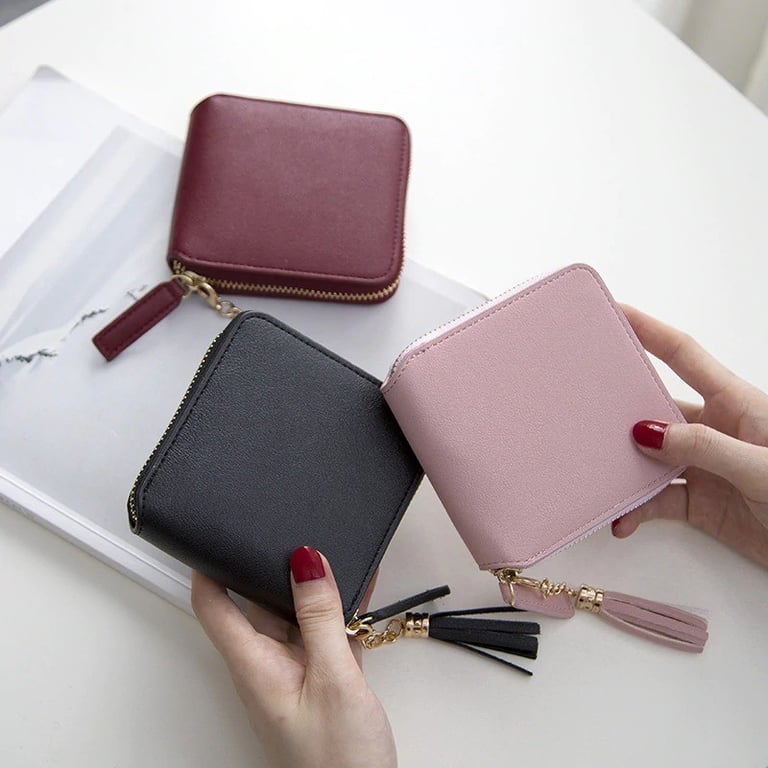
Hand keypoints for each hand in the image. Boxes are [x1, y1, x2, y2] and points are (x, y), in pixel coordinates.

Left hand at [191, 547, 395, 767]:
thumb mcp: (334, 680)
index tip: (217, 528)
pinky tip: (360, 593)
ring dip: (315, 588)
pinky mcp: (321, 679)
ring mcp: (295, 671)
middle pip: (258, 601)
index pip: (213, 605)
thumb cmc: (338, 763)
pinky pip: (324, 632)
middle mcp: (268, 664)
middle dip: (276, 566)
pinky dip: (340, 611)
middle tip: (301, 532)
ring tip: (340, 558)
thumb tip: (305, 562)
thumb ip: (319, 618)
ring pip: (296, 614)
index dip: (207, 565)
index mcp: (255, 665)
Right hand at [612, 305, 767, 566]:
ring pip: (650, 458)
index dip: (649, 330)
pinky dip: (635, 509)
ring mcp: (705, 466)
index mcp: (736, 403)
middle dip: (620, 409)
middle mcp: (715, 429)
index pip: (684, 355)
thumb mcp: (762, 467)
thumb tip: (649, 432)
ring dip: (624, 469)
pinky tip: (622, 519)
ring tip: (599, 475)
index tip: (616, 312)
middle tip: (584, 408)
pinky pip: (656, 500)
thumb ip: (706, 447)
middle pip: (656, 408)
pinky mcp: (701, 503)